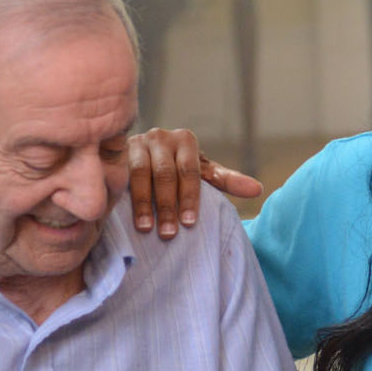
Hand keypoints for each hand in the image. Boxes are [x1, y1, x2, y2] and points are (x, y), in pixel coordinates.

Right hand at [127, 127, 264, 238]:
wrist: (141, 151)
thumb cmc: (177, 166)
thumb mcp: (202, 171)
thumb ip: (226, 180)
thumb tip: (258, 190)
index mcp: (185, 140)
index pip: (190, 171)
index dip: (190, 198)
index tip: (189, 223)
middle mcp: (159, 137)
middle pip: (164, 174)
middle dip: (167, 205)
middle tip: (169, 234)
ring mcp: (134, 142)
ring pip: (139, 174)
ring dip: (143, 203)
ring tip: (146, 228)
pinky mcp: (113, 151)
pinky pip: (115, 172)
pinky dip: (118, 191)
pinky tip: (117, 210)